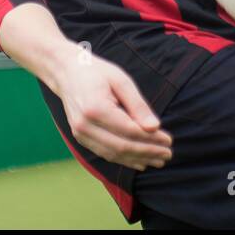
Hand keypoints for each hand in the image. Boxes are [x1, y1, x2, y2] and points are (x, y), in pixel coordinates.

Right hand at [56, 53, 172, 172]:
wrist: (65, 72)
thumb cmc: (96, 72)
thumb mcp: (121, 80)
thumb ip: (138, 105)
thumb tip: (154, 128)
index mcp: (95, 108)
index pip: (129, 131)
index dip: (151, 139)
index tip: (169, 140)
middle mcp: (84, 125)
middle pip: (122, 146)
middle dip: (147, 152)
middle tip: (168, 154)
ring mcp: (80, 134)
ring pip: (114, 154)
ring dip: (138, 159)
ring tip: (159, 160)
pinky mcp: (80, 138)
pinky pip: (105, 153)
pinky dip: (124, 160)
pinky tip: (140, 162)